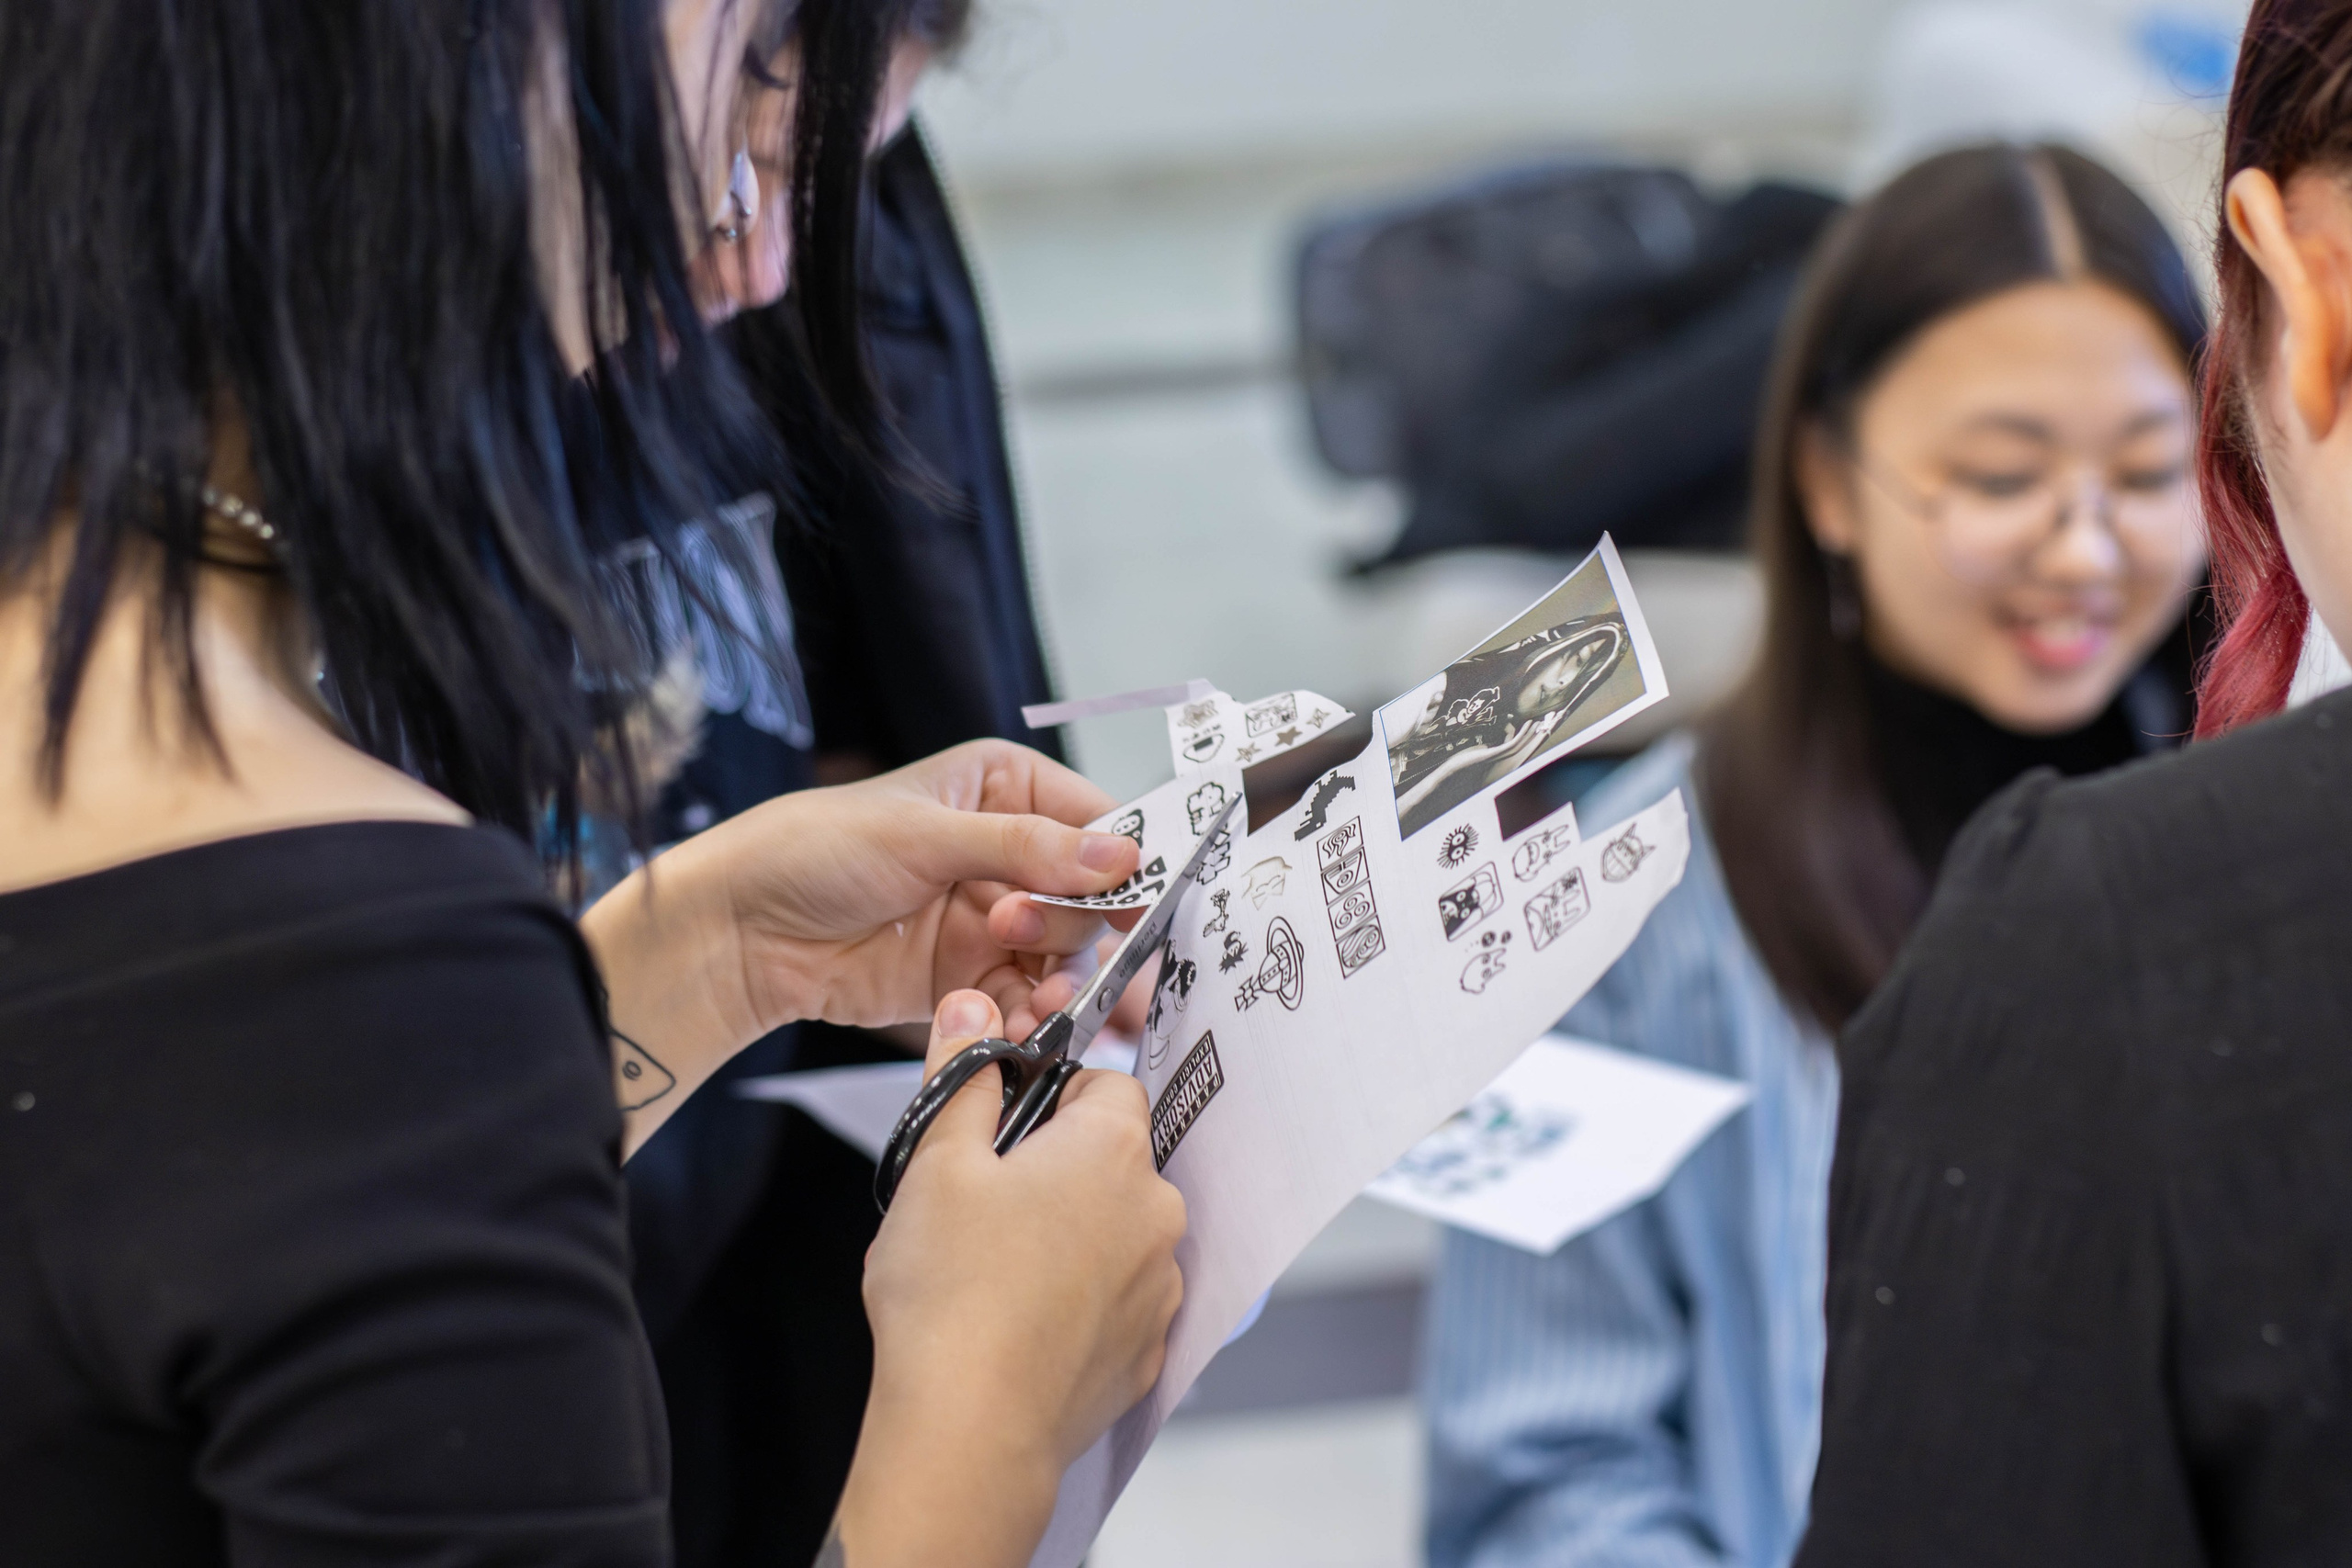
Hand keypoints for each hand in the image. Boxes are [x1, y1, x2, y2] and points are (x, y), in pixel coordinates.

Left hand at [580, 741, 1140, 1155]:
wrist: (740, 931)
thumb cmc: (816, 849)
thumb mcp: (925, 835)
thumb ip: (1028, 849)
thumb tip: (1122, 856)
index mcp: (1004, 787)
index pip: (1097, 819)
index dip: (1125, 860)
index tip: (1138, 897)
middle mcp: (1009, 851)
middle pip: (1091, 895)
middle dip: (1075, 923)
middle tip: (1022, 933)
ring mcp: (993, 917)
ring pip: (1066, 954)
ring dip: (1059, 979)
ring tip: (1034, 995)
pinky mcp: (970, 976)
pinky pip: (1026, 997)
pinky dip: (1029, 1014)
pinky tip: (1015, 1023)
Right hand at [838, 990, 1185, 1566]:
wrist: (969, 1431)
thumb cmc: (948, 1291)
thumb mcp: (936, 1164)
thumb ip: (962, 1078)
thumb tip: (970, 1009)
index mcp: (1111, 1150)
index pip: (1108, 1083)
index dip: (1053, 1095)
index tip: (1005, 1125)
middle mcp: (1156, 1211)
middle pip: (1116, 1160)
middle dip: (1059, 1169)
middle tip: (986, 1203)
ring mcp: (1160, 1287)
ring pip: (1119, 1232)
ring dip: (1074, 1237)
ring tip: (998, 1272)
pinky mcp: (1149, 1351)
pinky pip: (1120, 1302)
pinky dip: (1083, 1303)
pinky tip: (1023, 1324)